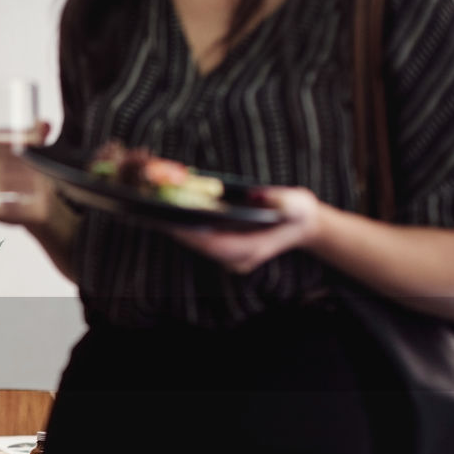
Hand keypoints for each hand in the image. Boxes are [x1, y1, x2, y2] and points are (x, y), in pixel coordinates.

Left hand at [169, 186, 323, 273]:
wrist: (301, 223)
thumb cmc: (299, 212)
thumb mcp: (297, 203)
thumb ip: (282, 201)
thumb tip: (257, 194)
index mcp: (251, 251)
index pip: (214, 244)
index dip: (192, 233)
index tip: (170, 220)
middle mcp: (237, 259)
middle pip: (200, 244)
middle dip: (177, 227)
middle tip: (152, 209)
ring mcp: (229, 256)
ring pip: (197, 242)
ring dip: (177, 226)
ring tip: (154, 207)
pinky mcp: (224, 248)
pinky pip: (200, 237)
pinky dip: (186, 224)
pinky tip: (169, 208)